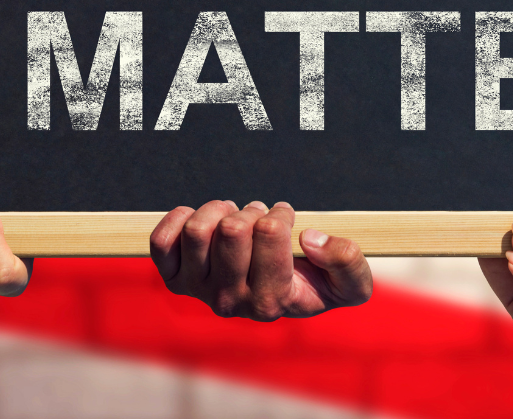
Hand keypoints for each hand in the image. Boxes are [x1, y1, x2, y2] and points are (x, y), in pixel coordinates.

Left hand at [149, 200, 371, 318]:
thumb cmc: (317, 285)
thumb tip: (310, 239)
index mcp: (272, 301)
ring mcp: (200, 292)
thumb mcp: (351, 284)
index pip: (269, 231)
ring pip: (198, 230)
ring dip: (219, 209)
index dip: (281, 214)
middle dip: (252, 210)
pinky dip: (179, 219)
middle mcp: (232, 302)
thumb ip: (347, 261)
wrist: (279, 300)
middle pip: (232, 229)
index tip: (286, 218)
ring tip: (235, 217)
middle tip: (259, 217)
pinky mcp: (176, 280)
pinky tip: (201, 219)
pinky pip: (162, 242)